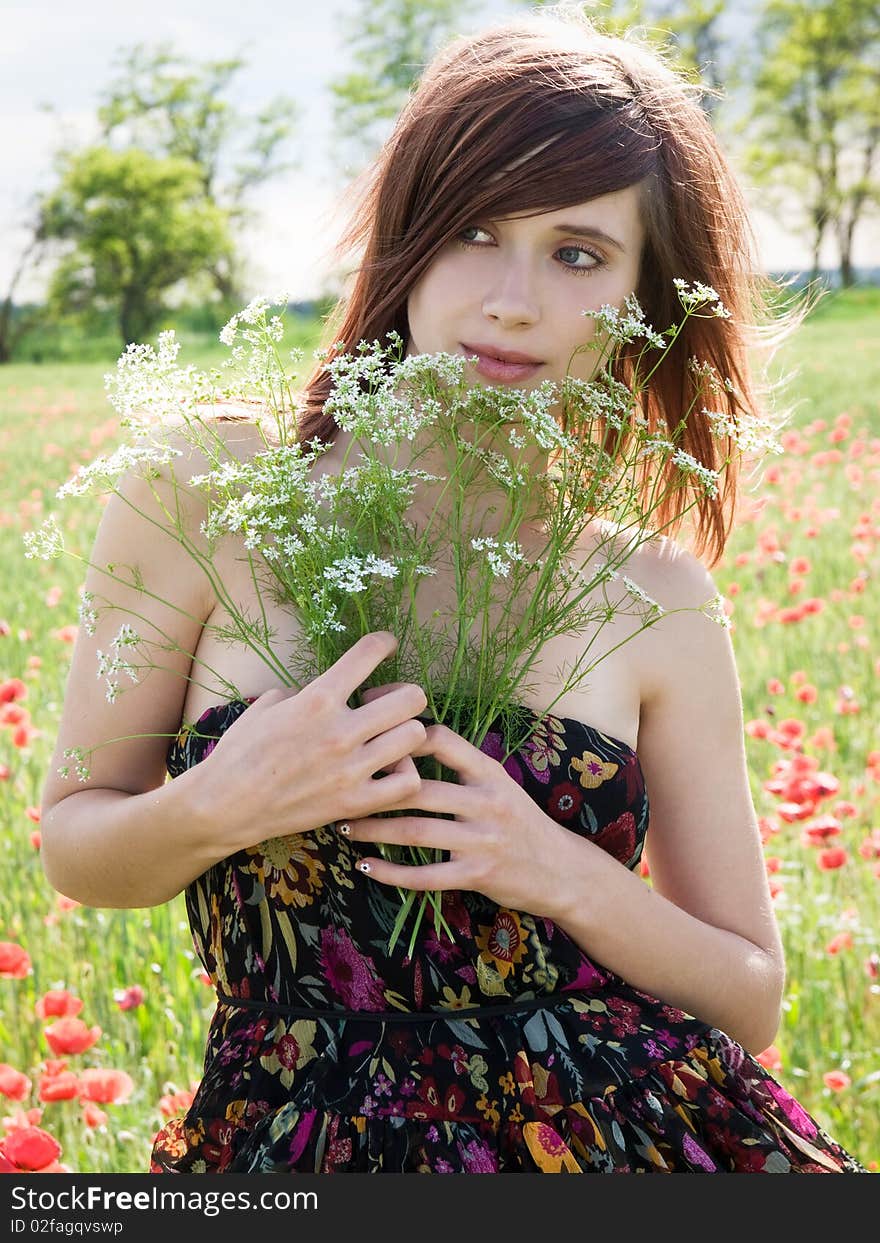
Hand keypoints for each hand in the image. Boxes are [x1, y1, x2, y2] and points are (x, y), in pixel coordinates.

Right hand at [195, 631, 428, 851]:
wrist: (225, 806)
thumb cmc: (240, 751)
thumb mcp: (268, 705)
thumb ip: (305, 691)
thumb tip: (327, 687)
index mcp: (317, 699)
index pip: (370, 654)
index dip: (384, 643)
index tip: (386, 646)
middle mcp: (340, 730)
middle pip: (412, 697)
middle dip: (404, 695)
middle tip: (387, 704)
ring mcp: (351, 769)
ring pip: (416, 736)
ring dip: (406, 733)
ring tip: (389, 738)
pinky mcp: (354, 803)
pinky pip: (407, 782)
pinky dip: (404, 774)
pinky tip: (387, 770)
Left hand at [339, 719, 566, 917]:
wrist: (562, 870)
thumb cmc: (519, 822)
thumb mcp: (499, 784)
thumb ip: (461, 766)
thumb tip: (406, 740)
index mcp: (490, 772)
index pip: (441, 741)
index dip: (401, 735)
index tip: (368, 733)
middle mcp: (487, 802)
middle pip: (420, 788)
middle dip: (375, 789)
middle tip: (340, 788)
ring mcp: (482, 840)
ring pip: (416, 831)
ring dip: (374, 830)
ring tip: (344, 826)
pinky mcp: (477, 874)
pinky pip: (425, 875)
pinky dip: (391, 872)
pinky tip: (365, 867)